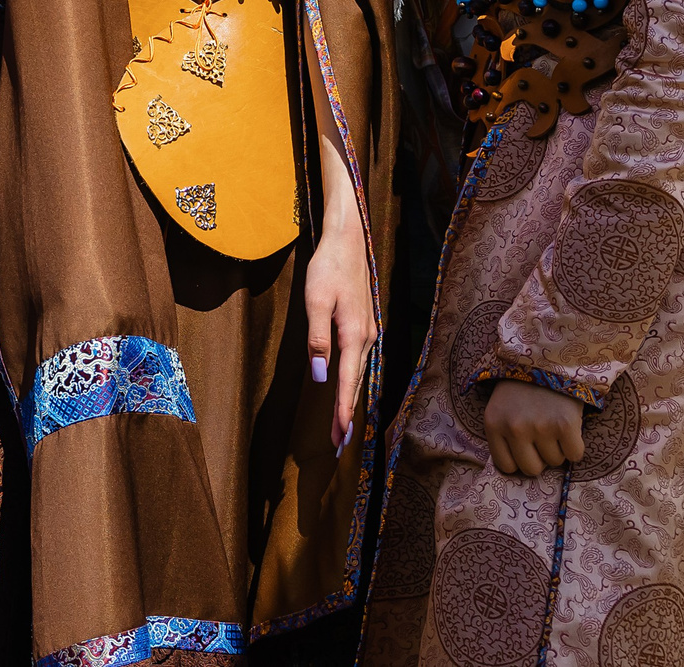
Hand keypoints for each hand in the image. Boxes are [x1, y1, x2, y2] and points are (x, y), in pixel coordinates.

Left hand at [302, 223, 374, 455]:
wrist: (348, 241)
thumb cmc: (327, 268)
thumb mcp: (315, 301)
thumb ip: (317, 338)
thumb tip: (319, 375)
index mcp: (354, 334)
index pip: (347, 381)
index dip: (342, 410)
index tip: (339, 435)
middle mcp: (367, 338)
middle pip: (357, 383)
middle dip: (347, 414)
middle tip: (338, 443)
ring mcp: (368, 332)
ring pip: (359, 374)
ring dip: (351, 400)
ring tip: (342, 425)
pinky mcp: (364, 326)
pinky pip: (359, 361)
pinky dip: (354, 381)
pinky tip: (348, 389)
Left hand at [484, 379, 585, 477]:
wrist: (548, 359)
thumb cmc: (523, 389)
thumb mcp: (501, 409)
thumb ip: (504, 436)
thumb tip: (517, 469)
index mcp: (494, 424)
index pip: (506, 466)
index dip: (519, 460)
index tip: (526, 449)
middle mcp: (514, 428)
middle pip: (531, 469)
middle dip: (540, 458)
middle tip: (543, 438)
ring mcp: (540, 427)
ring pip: (554, 462)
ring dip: (558, 449)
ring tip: (554, 425)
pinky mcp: (565, 425)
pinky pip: (574, 455)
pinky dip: (575, 446)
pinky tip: (569, 428)